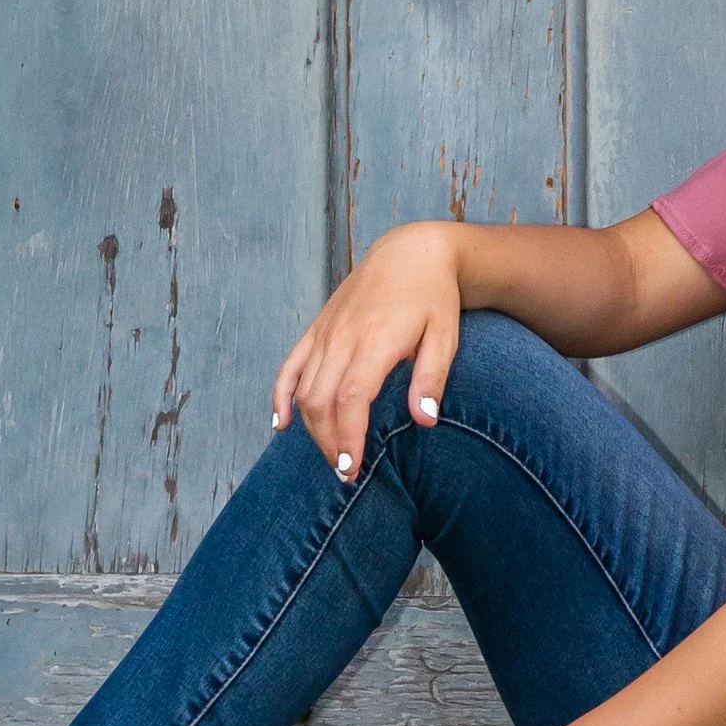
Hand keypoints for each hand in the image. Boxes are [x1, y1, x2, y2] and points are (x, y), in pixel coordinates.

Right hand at [273, 221, 464, 482]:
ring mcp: (325, 333)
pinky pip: (289, 367)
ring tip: (331, 456)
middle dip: (328, 442)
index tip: (351, 468)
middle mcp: (342, 338)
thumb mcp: (445, 335)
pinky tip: (280, 424)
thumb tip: (424, 421)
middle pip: (320, 400)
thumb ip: (432, 378)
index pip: (350, 398)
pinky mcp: (316, 330)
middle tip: (346, 473)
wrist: (410, 252)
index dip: (346, 437)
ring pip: (303, 390)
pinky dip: (280, 397)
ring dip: (311, 428)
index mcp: (375, 340)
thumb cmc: (433, 297)